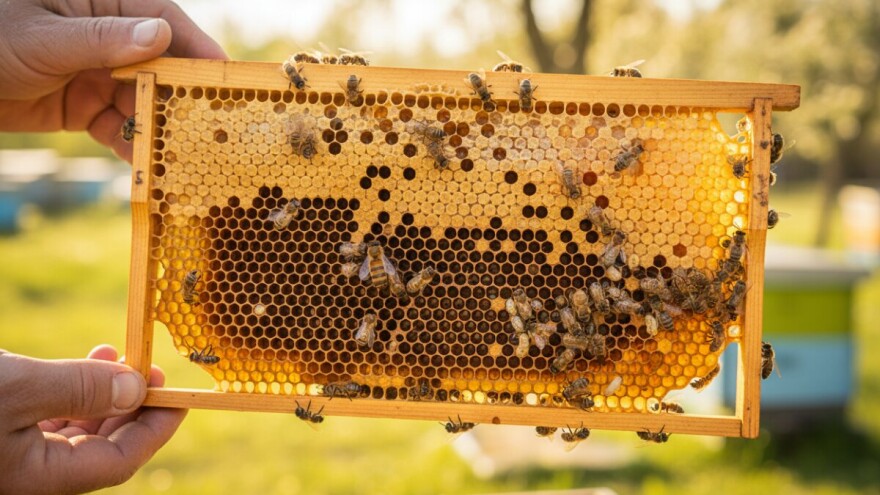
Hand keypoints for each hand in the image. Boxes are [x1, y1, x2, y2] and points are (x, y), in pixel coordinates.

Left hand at [0, 0, 226, 161]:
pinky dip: (133, 147)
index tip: (227, 81)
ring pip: (145, 102)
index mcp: (104, 2)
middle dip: (185, 99)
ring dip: (162, 130)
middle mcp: (107, 37)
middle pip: (163, 67)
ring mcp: (97, 72)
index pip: (165, 21)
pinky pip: (119, 127)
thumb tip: (161, 35)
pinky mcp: (84, 105)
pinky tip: (149, 167)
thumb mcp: (43, 38)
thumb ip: (102, 39)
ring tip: (185, 158)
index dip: (200, 51)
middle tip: (213, 130)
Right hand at [0, 345, 186, 494]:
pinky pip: (53, 415)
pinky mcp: (3, 431)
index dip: (156, 428)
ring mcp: (15, 455)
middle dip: (135, 406)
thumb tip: (137, 390)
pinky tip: (93, 357)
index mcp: (37, 477)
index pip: (120, 461)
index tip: (179, 395)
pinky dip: (77, 388)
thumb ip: (80, 390)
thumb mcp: (19, 387)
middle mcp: (29, 473)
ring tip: (124, 355)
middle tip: (153, 369)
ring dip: (108, 391)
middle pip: (103, 447)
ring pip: (79, 429)